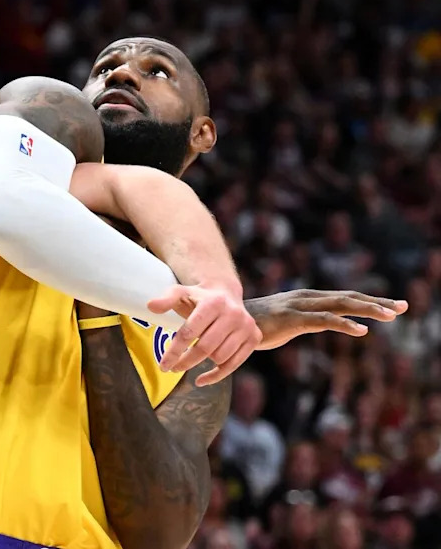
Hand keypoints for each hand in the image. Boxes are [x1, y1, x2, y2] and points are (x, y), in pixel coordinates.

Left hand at [150, 283, 261, 386]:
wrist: (226, 294)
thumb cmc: (198, 298)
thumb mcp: (180, 293)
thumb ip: (165, 299)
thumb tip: (150, 307)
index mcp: (213, 302)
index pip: (189, 332)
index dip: (174, 351)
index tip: (163, 365)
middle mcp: (233, 313)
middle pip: (205, 348)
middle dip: (185, 362)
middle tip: (173, 368)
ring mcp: (246, 326)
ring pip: (219, 357)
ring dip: (201, 363)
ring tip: (190, 359)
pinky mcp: (254, 337)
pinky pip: (234, 364)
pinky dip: (217, 375)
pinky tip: (201, 379)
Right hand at [245, 289, 407, 349]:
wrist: (226, 323)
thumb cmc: (254, 326)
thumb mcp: (286, 323)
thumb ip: (305, 321)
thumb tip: (320, 324)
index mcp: (307, 299)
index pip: (344, 297)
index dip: (369, 300)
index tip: (394, 306)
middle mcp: (306, 298)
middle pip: (348, 297)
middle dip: (377, 301)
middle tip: (404, 306)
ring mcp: (299, 307)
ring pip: (340, 305)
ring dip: (368, 309)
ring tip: (392, 315)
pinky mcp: (291, 319)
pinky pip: (322, 321)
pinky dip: (343, 324)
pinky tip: (361, 332)